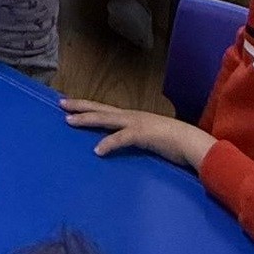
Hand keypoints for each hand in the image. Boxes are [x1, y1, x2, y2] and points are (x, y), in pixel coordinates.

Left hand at [61, 99, 216, 169]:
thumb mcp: (149, 137)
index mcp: (132, 117)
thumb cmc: (173, 142)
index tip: (71, 103)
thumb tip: (124, 142)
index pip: (105, 109)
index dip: (87, 106)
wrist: (193, 143)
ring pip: (105, 119)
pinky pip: (121, 139)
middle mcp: (131, 116)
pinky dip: (108, 144)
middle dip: (79, 106)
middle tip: (60, 103)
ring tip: (68, 121)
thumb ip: (135, 138)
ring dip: (86, 119)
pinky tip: (97, 150)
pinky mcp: (142, 135)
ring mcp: (136, 124)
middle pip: (100, 109)